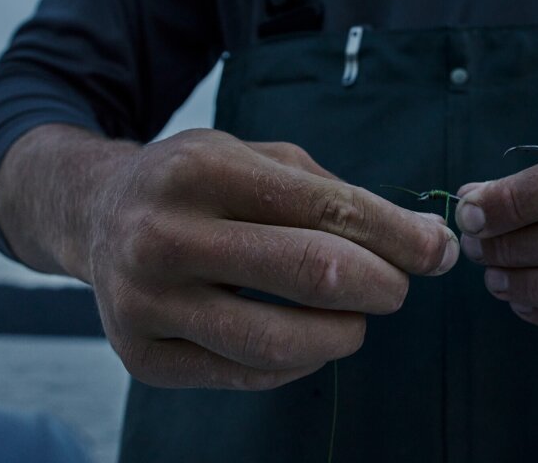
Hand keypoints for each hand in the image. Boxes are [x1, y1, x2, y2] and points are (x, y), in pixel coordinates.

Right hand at [76, 129, 457, 388]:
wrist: (97, 216)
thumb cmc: (201, 185)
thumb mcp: (263, 161)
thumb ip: (343, 199)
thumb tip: (430, 245)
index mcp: (202, 169)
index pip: (328, 210)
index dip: (398, 237)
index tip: (439, 252)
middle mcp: (164, 234)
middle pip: (311, 273)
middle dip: (381, 286)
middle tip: (398, 289)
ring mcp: (145, 302)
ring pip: (278, 342)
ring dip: (343, 335)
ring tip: (354, 319)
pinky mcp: (142, 357)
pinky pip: (246, 375)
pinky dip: (297, 363)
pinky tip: (306, 338)